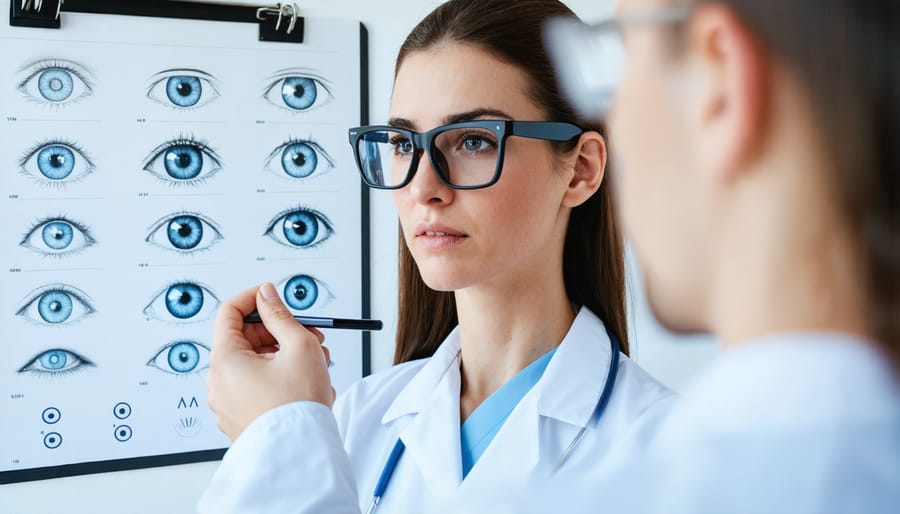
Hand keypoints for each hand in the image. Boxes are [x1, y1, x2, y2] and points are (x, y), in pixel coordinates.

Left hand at [206, 282, 335, 439]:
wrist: (299, 453)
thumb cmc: (297, 404)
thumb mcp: (298, 345)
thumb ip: (280, 314)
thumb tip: (267, 295)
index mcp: (224, 359)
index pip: (229, 312)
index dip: (255, 298)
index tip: (275, 296)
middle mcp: (219, 381)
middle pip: (245, 339)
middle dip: (280, 332)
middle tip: (310, 333)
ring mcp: (227, 402)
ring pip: (256, 364)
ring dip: (286, 355)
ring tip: (318, 363)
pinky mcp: (240, 417)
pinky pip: (257, 386)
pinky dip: (279, 378)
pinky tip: (306, 383)